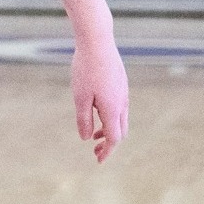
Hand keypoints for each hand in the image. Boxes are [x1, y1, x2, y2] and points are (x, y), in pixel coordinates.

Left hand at [71, 36, 128, 161]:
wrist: (98, 42)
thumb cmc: (85, 69)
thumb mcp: (79, 97)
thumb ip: (83, 119)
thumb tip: (86, 138)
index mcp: (113, 109)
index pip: (114, 138)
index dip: (107, 151)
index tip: (98, 160)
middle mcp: (122, 103)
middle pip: (120, 131)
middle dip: (109, 144)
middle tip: (95, 152)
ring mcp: (123, 93)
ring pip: (121, 119)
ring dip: (108, 130)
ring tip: (93, 135)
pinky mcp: (121, 84)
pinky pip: (119, 107)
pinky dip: (110, 118)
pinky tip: (97, 113)